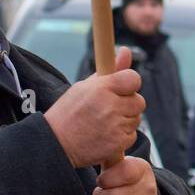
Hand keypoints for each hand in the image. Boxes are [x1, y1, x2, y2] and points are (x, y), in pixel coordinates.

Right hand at [44, 46, 143, 167]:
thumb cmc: (69, 113)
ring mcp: (115, 126)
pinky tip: (106, 135)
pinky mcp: (118, 144)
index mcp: (101, 88)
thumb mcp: (85, 86)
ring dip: (125, 121)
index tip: (122, 89)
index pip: (134, 79)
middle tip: (111, 108)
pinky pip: (132, 136)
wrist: (55, 144)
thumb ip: (110, 69)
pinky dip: (122, 137)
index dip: (130, 84)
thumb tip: (126, 50)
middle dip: (128, 104)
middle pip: (139, 101)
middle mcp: (110, 106)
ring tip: (105, 123)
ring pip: (136, 119)